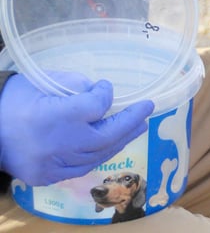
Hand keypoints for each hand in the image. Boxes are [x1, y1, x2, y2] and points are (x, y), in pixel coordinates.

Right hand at [0, 72, 153, 185]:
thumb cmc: (15, 99)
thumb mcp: (45, 81)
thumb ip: (77, 86)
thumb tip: (101, 94)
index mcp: (57, 115)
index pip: (98, 105)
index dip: (105, 94)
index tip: (105, 87)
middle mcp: (60, 143)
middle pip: (107, 135)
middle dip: (130, 122)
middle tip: (147, 110)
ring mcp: (54, 164)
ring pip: (99, 155)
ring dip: (120, 140)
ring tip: (138, 127)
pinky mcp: (49, 177)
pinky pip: (83, 167)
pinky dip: (100, 154)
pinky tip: (111, 143)